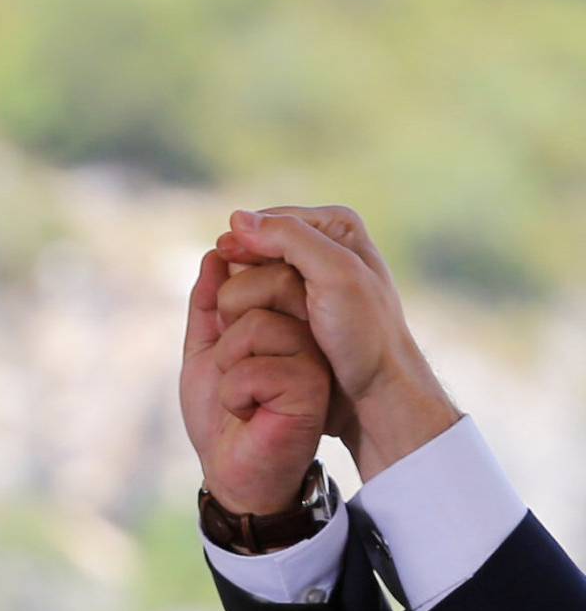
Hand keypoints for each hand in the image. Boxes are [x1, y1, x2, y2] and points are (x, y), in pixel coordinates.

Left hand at [181, 248, 333, 515]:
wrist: (231, 470)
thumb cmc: (221, 415)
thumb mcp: (205, 350)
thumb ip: (208, 304)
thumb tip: (215, 253)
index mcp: (288, 314)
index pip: (260, 267)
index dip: (228, 295)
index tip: (224, 337)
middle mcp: (308, 327)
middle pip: (263, 282)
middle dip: (225, 328)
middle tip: (230, 368)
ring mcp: (314, 354)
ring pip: (254, 324)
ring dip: (227, 367)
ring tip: (242, 395)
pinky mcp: (312, 384)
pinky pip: (255, 367)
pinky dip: (235, 395)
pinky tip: (250, 414)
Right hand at [216, 206, 458, 481]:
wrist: (375, 390)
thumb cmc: (362, 334)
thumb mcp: (333, 275)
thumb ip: (288, 239)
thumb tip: (236, 220)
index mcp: (334, 225)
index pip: (262, 224)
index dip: (246, 252)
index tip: (254, 287)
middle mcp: (320, 247)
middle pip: (252, 255)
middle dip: (253, 285)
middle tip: (282, 313)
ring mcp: (307, 282)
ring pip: (247, 286)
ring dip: (251, 311)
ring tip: (277, 331)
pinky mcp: (296, 314)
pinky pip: (254, 312)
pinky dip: (251, 326)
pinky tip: (262, 344)